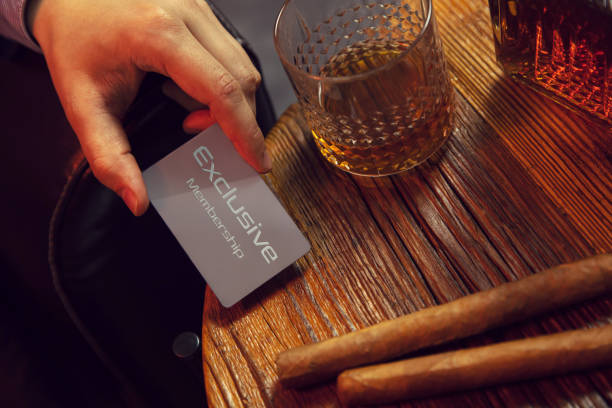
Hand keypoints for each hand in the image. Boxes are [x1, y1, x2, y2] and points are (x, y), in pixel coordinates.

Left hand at [28, 0, 270, 215]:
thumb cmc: (74, 46)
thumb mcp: (82, 105)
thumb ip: (108, 157)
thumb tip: (137, 201)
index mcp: (159, 34)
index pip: (222, 89)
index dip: (245, 131)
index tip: (257, 162)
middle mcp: (187, 13)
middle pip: (242, 78)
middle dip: (236, 120)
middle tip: (199, 135)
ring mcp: (198, 7)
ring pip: (243, 65)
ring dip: (230, 101)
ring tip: (190, 114)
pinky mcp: (202, 9)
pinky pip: (232, 53)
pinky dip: (224, 82)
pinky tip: (190, 91)